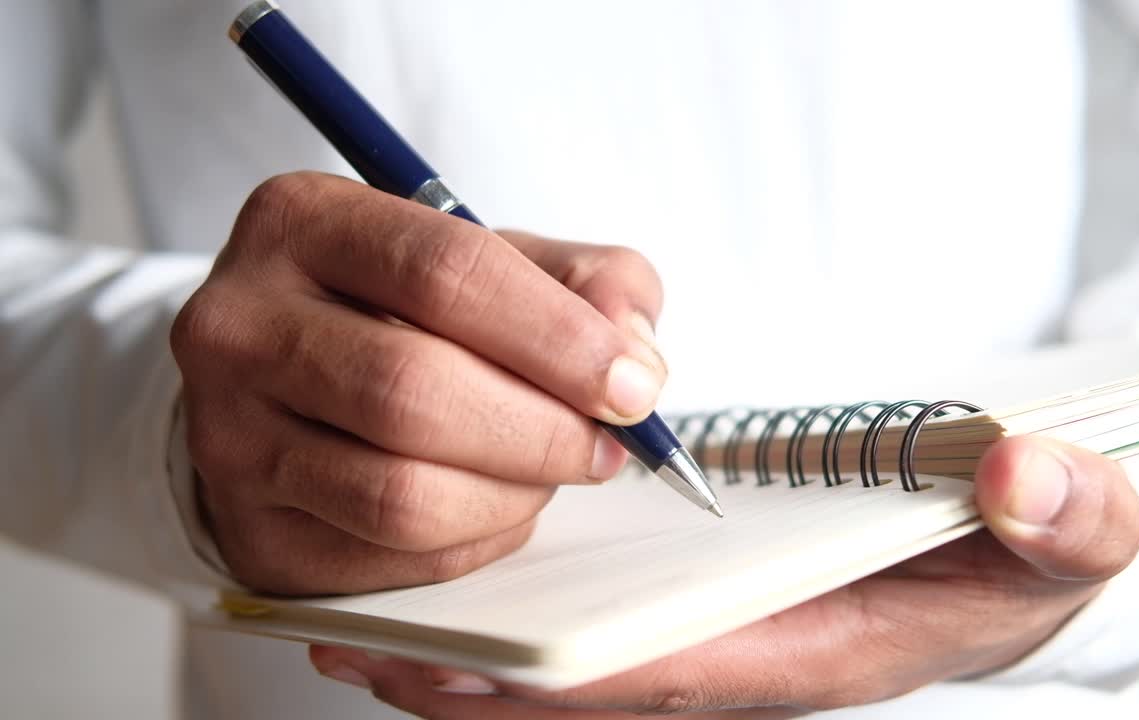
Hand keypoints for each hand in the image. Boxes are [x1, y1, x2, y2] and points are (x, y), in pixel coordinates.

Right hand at [170, 172, 665, 593]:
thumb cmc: (406, 311)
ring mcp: (227, 437)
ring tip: (548, 471)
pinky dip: (475, 543)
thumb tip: (633, 354)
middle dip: (543, 431)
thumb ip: (584, 281)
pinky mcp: (249, 533)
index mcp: (302, 223)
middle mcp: (239, 324)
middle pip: (414, 391)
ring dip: (513, 496)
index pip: (446, 273)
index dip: (558, 338)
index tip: (632, 385)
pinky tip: (494, 506)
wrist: (287, 377)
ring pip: (401, 494)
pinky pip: (393, 562)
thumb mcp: (495, 259)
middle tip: (605, 446)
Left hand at [310, 435, 1138, 717]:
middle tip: (364, 643)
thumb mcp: (1079, 529)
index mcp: (832, 647)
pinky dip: (518, 618)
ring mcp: (723, 636)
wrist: (1020, 559)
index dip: (588, 671)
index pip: (694, 669)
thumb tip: (1023, 479)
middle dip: (490, 676)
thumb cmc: (1033, 554)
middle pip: (604, 684)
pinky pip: (595, 627)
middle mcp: (758, 656)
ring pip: (584, 664)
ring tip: (362, 623)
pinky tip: (448, 582)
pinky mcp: (704, 606)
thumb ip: (1070, 514)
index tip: (481, 659)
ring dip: (480, 650)